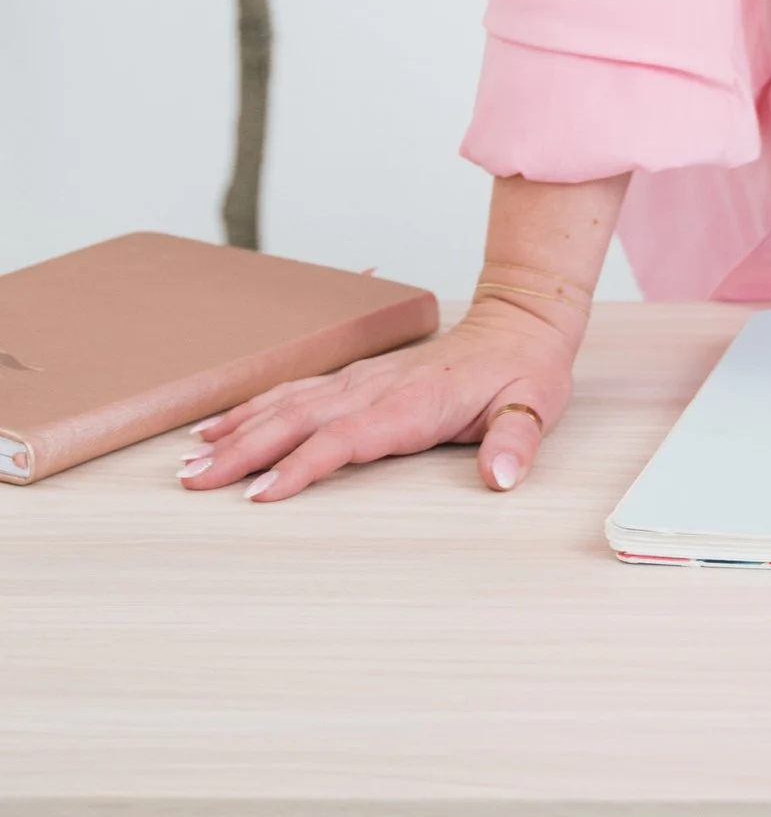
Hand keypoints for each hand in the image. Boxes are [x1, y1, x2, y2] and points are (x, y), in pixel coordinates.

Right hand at [178, 279, 588, 503]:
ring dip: (238, 431)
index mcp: (413, 402)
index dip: (303, 465)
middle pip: (299, 420)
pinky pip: (295, 392)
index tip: (261, 494)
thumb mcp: (534, 405)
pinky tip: (221, 427)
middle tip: (195, 484)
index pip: (346, 438)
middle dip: (244, 452)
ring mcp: (362, 380)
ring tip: (190, 461)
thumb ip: (514, 440)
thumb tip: (500, 476)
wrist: (520, 322)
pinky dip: (253, 409)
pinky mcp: (356, 378)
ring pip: (288, 404)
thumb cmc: (524, 370)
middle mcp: (376, 388)